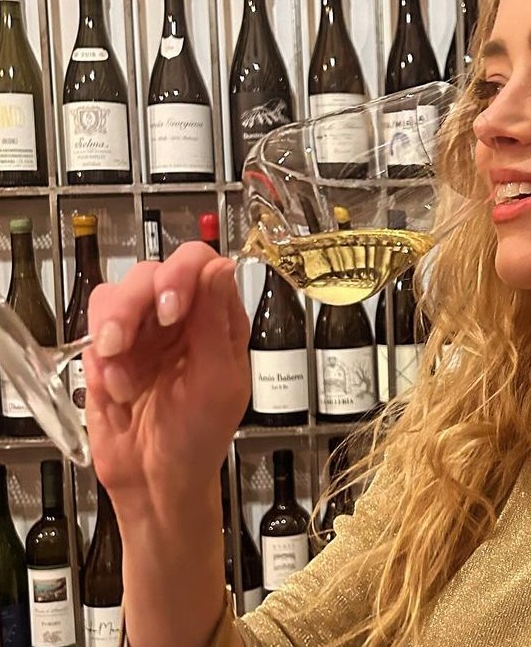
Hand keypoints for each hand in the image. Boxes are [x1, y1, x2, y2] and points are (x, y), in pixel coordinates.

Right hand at [83, 242, 250, 511]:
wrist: (156, 481)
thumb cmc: (199, 437)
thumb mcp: (218, 382)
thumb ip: (217, 322)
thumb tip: (221, 265)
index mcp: (218, 319)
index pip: (201, 264)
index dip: (182, 274)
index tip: (172, 309)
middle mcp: (181, 317)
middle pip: (151, 271)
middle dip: (136, 304)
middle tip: (128, 339)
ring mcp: (144, 332)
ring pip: (117, 293)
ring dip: (115, 332)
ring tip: (122, 373)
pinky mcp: (110, 350)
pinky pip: (94, 329)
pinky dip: (102, 357)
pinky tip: (118, 388)